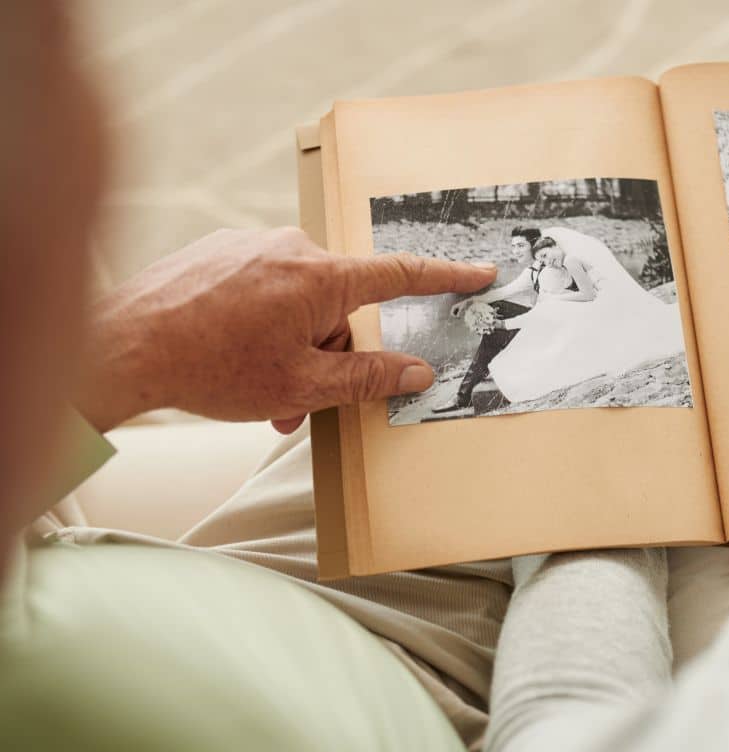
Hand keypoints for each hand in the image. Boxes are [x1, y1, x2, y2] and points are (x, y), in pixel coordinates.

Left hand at [76, 228, 495, 433]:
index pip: (400, 275)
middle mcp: (289, 249)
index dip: (446, 277)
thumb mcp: (302, 385)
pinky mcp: (219, 252)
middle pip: (339, 306)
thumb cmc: (209, 367)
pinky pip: (264, 290)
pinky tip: (230, 357)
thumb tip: (416, 371)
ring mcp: (251, 246)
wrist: (120, 347)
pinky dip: (261, 326)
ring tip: (259, 392)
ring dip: (292, 348)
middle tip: (299, 400)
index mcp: (320, 277)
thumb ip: (368, 378)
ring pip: (299, 304)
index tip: (480, 272)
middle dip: (329, 354)